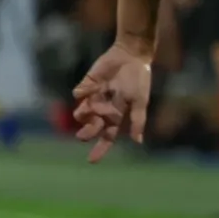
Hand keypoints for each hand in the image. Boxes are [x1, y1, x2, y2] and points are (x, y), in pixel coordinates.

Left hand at [72, 42, 153, 162]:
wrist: (131, 56)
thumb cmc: (139, 79)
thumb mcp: (140, 101)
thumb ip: (137, 121)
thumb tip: (138, 142)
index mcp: (117, 115)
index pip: (107, 136)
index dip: (100, 149)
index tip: (91, 161)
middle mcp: (103, 109)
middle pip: (91, 128)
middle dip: (86, 133)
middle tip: (83, 135)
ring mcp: (94, 97)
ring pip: (80, 113)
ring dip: (82, 115)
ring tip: (88, 109)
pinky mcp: (87, 84)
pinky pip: (78, 94)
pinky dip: (82, 94)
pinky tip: (90, 89)